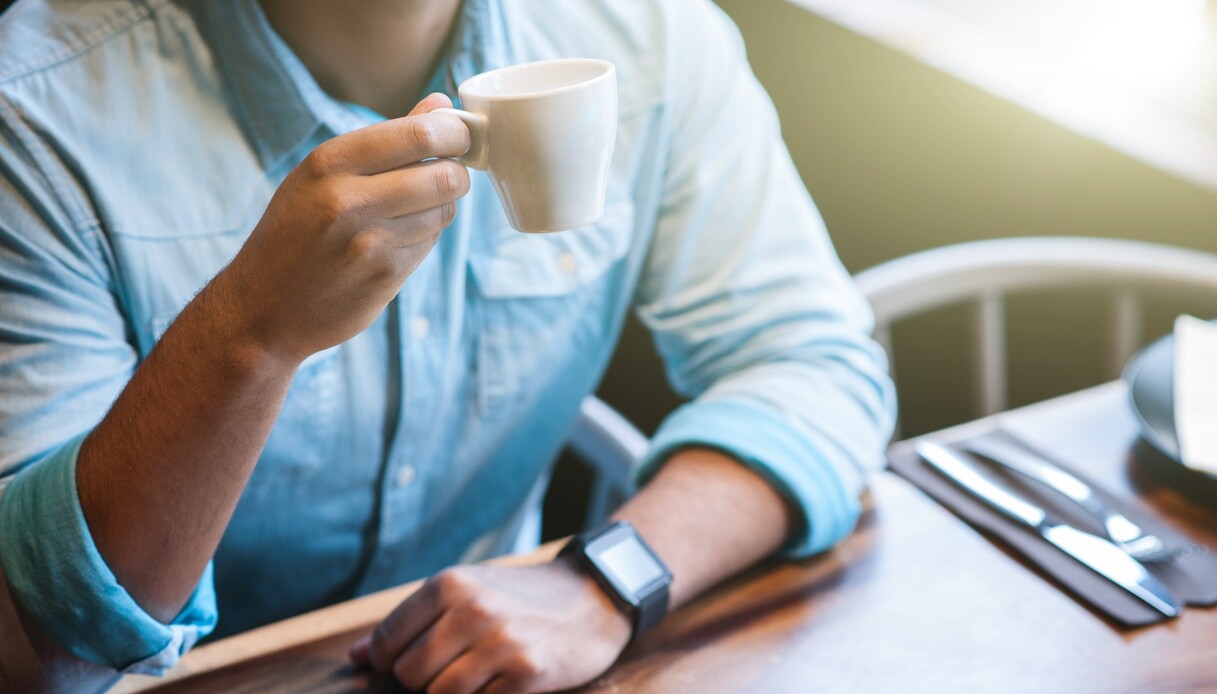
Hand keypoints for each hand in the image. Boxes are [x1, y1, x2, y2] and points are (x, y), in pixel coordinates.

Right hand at [216, 93, 470, 363]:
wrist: (262, 308)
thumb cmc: (295, 231)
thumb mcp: (322, 174)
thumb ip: (385, 140)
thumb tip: (440, 104)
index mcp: (329, 163)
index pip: (418, 134)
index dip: (455, 133)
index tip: (462, 135)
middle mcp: (349, 200)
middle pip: (444, 174)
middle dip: (458, 171)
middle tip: (451, 172)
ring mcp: (370, 242)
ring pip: (444, 210)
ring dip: (442, 206)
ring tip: (414, 208)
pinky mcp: (386, 276)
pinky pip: (431, 243)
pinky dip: (427, 236)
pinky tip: (399, 238)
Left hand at [349, 558, 631, 693]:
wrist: (593, 598)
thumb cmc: (520, 597)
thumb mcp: (466, 592)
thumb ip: (411, 622)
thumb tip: (356, 659)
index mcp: (450, 584)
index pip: (388, 643)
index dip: (393, 662)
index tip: (418, 660)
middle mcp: (472, 609)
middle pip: (410, 674)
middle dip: (425, 681)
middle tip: (457, 666)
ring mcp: (500, 642)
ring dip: (455, 692)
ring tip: (480, 673)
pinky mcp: (526, 673)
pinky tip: (503, 680)